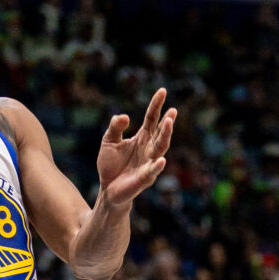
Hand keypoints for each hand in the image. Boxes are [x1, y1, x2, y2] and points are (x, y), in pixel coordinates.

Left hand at [96, 88, 175, 207]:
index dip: (157, 105)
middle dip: (166, 123)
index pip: (152, 118)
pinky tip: (161, 160)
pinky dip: (157, 166)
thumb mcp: (108, 141)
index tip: (162, 91)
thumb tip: (124, 116)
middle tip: (171, 111)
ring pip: (160, 148)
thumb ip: (115, 127)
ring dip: (165, 136)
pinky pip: (152, 171)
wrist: (107, 188)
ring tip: (168, 123)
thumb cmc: (110, 164)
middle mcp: (149, 149)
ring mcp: (149, 163)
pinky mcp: (144, 178)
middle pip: (160, 133)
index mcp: (142, 138)